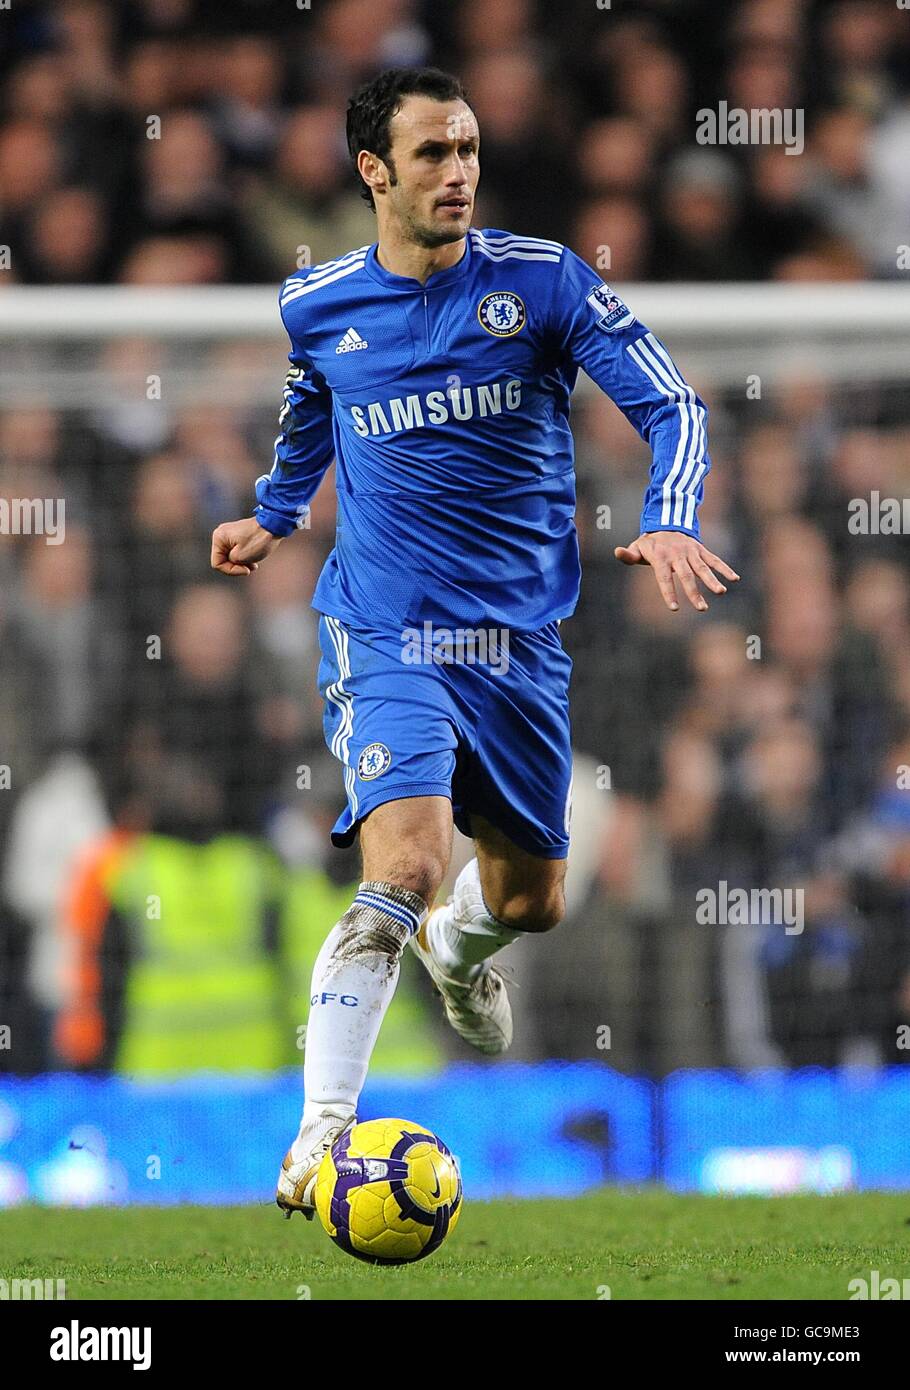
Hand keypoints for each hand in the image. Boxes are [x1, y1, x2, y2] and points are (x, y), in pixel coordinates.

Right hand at [211, 517, 282, 575]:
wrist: (274, 525)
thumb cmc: (258, 540)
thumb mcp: (241, 557)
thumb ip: (230, 562)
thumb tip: (232, 559)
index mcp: (219, 538)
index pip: (217, 563)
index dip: (231, 571)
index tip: (246, 570)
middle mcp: (222, 534)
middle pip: (224, 560)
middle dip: (237, 566)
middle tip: (250, 567)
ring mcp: (230, 534)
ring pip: (232, 557)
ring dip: (243, 563)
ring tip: (254, 564)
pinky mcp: (239, 535)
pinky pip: (238, 551)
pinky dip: (246, 557)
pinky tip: (255, 559)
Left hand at [614, 531, 738, 611]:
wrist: (667, 522)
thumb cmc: (650, 543)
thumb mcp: (637, 547)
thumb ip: (628, 555)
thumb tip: (616, 552)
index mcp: (661, 557)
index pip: (664, 578)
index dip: (669, 592)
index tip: (674, 608)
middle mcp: (678, 555)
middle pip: (687, 576)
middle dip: (694, 592)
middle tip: (702, 608)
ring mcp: (691, 551)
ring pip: (702, 567)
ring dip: (712, 580)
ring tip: (721, 592)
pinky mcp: (701, 549)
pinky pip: (714, 559)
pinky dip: (724, 568)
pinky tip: (734, 578)